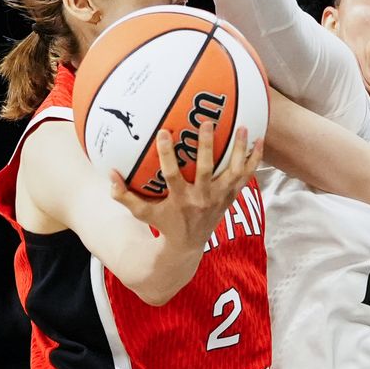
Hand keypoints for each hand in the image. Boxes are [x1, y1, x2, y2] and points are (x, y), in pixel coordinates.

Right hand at [111, 121, 264, 238]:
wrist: (188, 246)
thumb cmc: (163, 224)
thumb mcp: (142, 213)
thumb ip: (124, 196)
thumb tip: (109, 174)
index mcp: (180, 200)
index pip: (172, 175)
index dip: (168, 155)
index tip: (164, 133)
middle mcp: (202, 198)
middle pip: (207, 170)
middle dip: (207, 146)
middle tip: (207, 122)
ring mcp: (219, 198)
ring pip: (233, 172)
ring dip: (239, 150)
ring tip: (244, 127)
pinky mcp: (231, 197)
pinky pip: (246, 176)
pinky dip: (254, 160)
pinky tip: (259, 141)